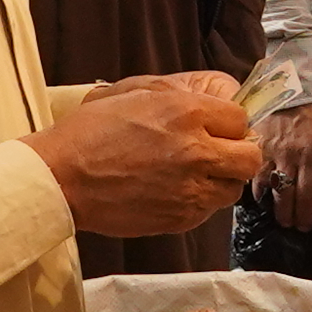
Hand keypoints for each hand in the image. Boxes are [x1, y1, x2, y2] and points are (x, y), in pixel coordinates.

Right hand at [37, 74, 259, 237]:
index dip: (230, 122)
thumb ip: (178, 95)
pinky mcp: (180, 218)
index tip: (220, 127)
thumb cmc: (90, 131)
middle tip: (220, 152)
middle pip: (250, 157)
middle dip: (240, 153)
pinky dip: (200, 201)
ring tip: (197, 175)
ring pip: (234, 189)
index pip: (241, 118)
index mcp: (187, 113)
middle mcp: (197, 152)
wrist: (61, 178)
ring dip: (222, 180)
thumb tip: (208, 102)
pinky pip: (209, 211)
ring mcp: (191, 190)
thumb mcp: (134, 92)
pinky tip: (176, 191)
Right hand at [257, 94, 311, 227]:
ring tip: (286, 222)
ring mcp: (282, 153)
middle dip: (307, 218)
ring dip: (286, 213)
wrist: (291, 80)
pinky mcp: (262, 149)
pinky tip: (265, 202)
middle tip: (304, 227)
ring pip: (284, 194)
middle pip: (308, 198)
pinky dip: (263, 194)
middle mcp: (307, 155)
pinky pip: (261, 179)